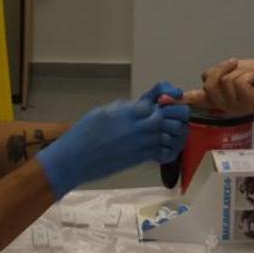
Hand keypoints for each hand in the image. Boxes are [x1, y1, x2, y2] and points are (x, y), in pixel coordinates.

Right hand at [35, 86, 189, 198]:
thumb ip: (128, 107)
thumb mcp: (105, 110)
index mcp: (131, 109)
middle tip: (172, 114)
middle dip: (178, 112)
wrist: (75, 159)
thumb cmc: (84, 133)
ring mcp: (144, 144)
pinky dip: (170, 148)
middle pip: (176, 114)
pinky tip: (164, 145)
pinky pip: (167, 152)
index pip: (162, 94)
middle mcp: (141, 125)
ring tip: (169, 129)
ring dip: (177, 130)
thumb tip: (144, 105)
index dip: (169, 93)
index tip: (171, 95)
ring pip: (176, 133)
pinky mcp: (142, 159)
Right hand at [180, 59, 253, 114]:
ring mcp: (237, 108)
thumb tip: (203, 77)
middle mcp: (224, 107)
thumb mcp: (229, 72)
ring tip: (250, 77)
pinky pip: (240, 80)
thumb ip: (214, 76)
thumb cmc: (253, 74)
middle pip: (210, 82)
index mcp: (217, 100)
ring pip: (227, 81)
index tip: (162, 101)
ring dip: (239, 71)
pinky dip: (249, 73)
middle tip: (234, 65)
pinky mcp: (250, 103)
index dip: (178, 100)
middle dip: (222, 68)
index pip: (194, 100)